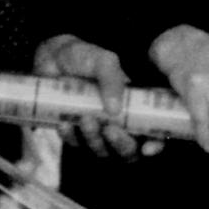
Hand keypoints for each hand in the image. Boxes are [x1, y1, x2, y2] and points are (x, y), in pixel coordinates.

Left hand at [33, 33, 145, 157]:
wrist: (52, 57)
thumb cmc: (84, 58)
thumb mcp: (103, 62)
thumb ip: (112, 79)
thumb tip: (115, 110)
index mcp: (134, 106)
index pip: (153, 133)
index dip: (155, 145)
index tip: (147, 148)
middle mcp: (119, 122)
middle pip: (129, 150)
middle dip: (120, 144)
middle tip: (109, 129)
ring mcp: (97, 130)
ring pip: (102, 150)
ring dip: (94, 139)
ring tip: (85, 119)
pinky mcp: (75, 133)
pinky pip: (75, 145)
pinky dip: (70, 136)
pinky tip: (64, 123)